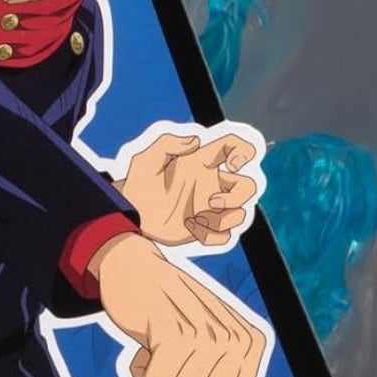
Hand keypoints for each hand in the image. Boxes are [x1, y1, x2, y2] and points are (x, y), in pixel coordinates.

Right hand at [91, 232, 266, 376]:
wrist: (137, 268)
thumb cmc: (173, 313)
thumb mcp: (210, 340)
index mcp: (251, 343)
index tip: (191, 369)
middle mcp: (236, 338)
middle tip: (173, 358)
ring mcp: (206, 334)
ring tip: (160, 344)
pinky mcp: (172, 332)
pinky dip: (140, 374)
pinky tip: (147, 340)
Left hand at [118, 127, 259, 247]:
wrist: (128, 216)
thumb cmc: (137, 185)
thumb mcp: (145, 160)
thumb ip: (167, 143)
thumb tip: (195, 140)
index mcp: (202, 162)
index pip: (234, 146)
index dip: (244, 150)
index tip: (234, 164)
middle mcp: (210, 184)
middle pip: (248, 186)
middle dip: (238, 196)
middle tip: (211, 202)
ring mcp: (209, 208)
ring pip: (240, 213)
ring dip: (225, 219)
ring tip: (197, 218)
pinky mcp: (204, 229)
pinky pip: (224, 236)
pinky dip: (213, 236)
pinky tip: (192, 230)